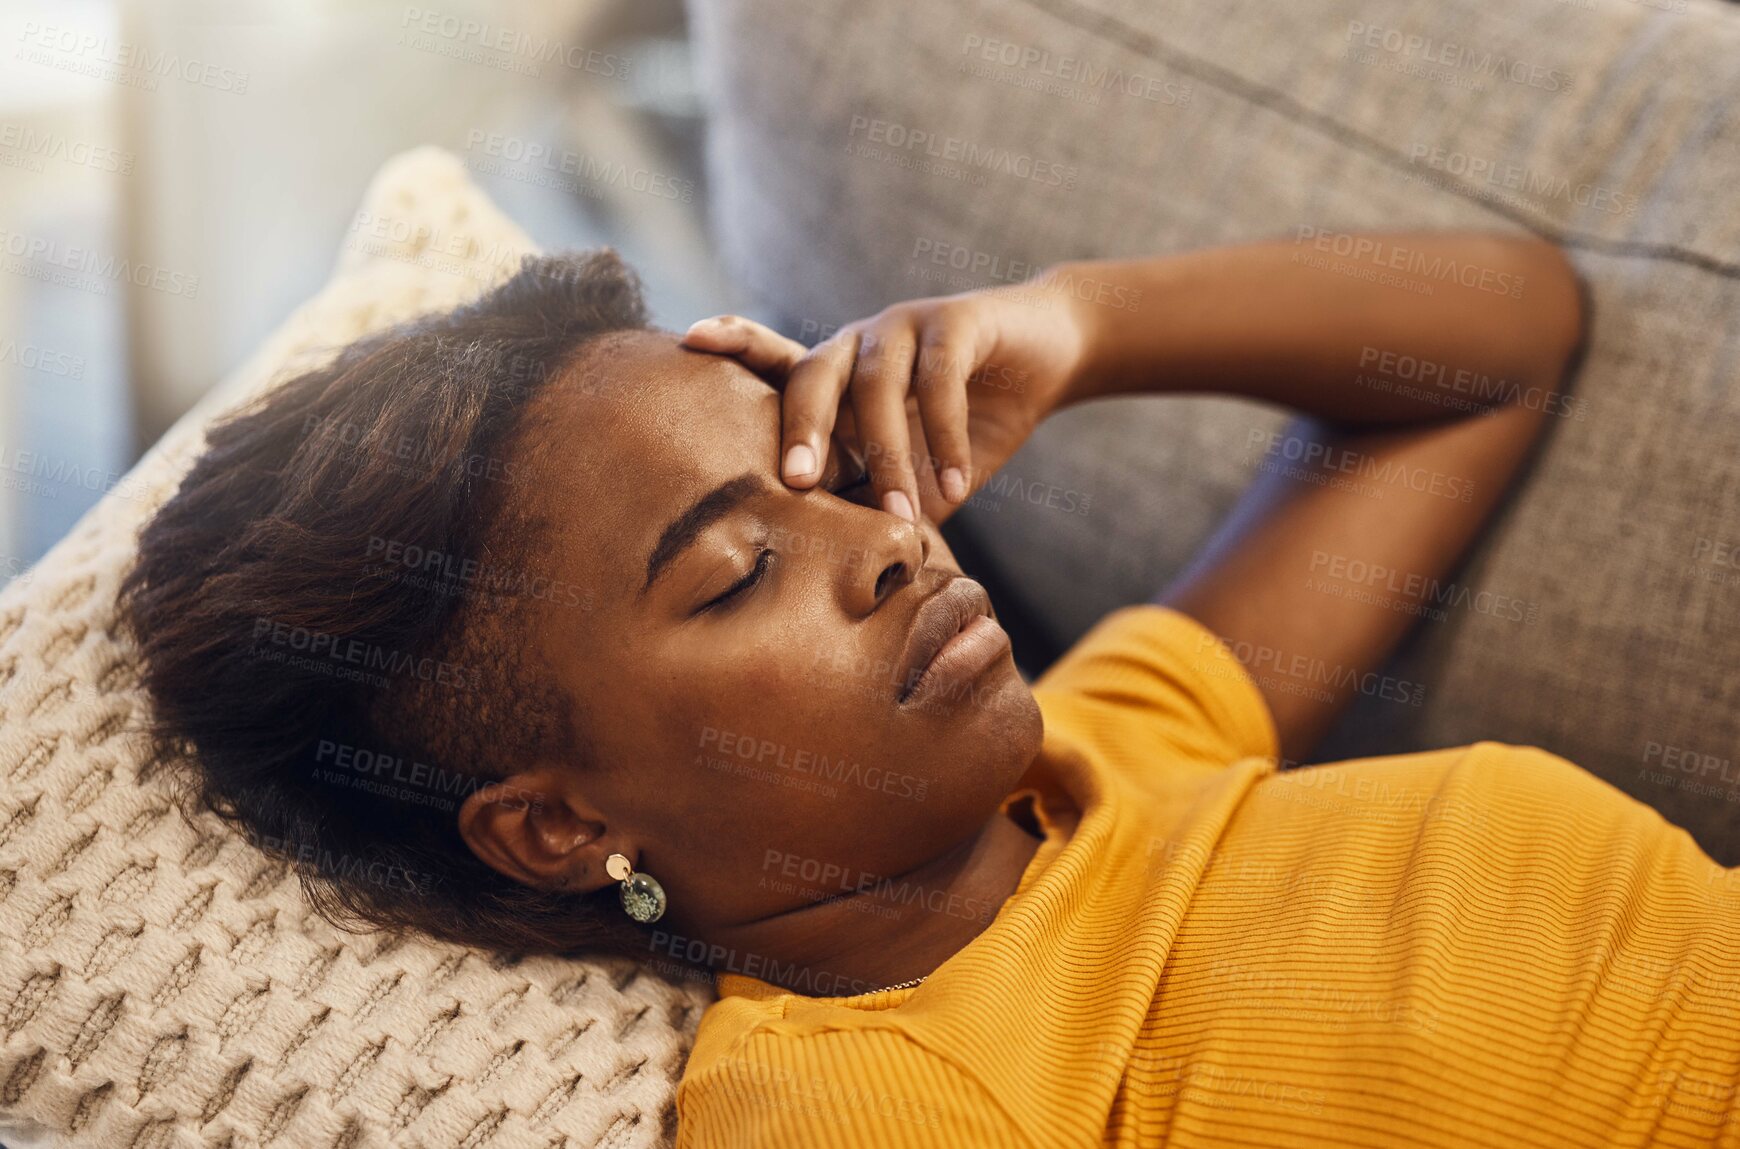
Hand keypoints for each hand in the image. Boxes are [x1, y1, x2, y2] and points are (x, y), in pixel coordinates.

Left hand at [680, 278, 1091, 525]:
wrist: (1049, 357)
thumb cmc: (971, 419)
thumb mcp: (918, 469)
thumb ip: (879, 502)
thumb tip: (839, 572)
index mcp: (839, 374)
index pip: (776, 360)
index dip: (734, 344)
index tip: (688, 337)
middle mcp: (859, 343)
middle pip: (812, 375)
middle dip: (801, 429)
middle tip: (797, 482)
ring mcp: (905, 326)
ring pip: (877, 386)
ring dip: (890, 455)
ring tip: (903, 513)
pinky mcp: (957, 320)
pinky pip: (940, 378)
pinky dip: (945, 434)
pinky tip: (959, 480)